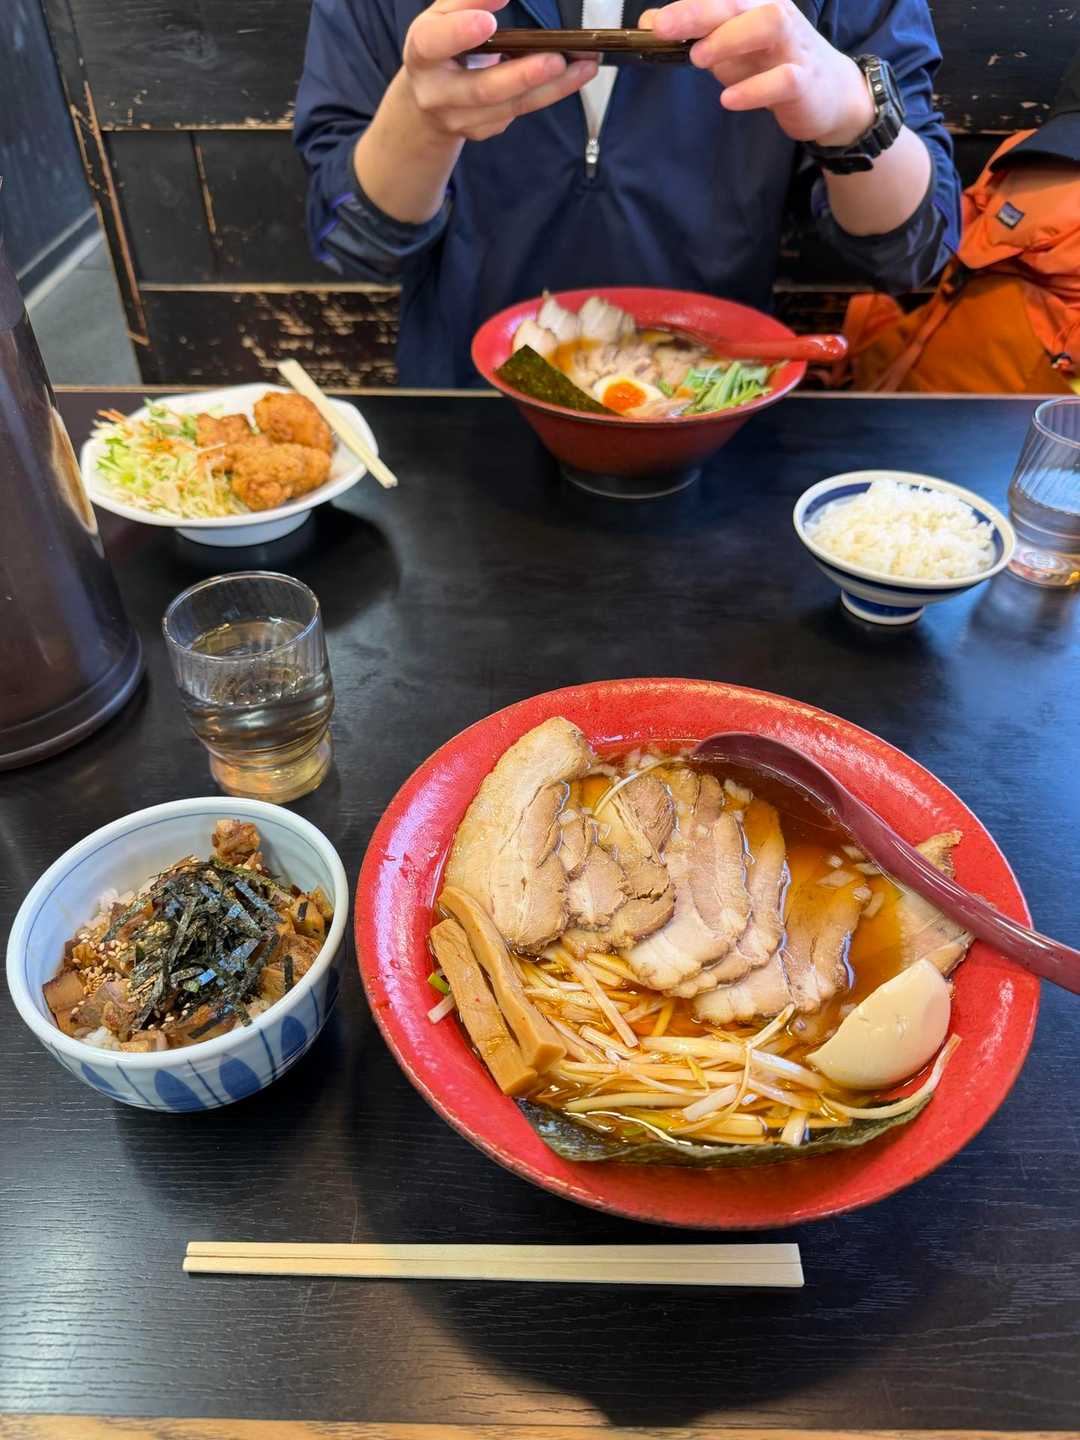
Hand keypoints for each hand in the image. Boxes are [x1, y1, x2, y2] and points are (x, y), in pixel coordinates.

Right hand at [402, 0, 596, 142]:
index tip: (488, 22)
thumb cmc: (441, 44)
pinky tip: (575, 75)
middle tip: (556, 58)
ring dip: (551, 86)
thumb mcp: (444, 15)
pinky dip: (550, 93)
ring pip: (511, 106)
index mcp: (422, 53)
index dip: (459, 34)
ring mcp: (460, 119)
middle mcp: (437, 93)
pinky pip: (520, 111)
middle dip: (522, 75)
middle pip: (482, 89)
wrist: (428, 98)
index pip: (433, 44)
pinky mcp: (483, 130)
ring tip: (585, 65)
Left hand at [641, 0, 874, 145]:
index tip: (653, 23)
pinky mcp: (804, 81)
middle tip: (665, 29)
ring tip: (700, 59)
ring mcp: (793, 47)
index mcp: (754, 5)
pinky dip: (754, 89)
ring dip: (729, 39)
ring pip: (768, 25)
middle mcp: (775, 16)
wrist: (829, 93)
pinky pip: (783, 79)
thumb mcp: (730, 49)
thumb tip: (650, 23)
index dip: (687, 6)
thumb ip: (696, 36)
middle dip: (698, 12)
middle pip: (737, 3)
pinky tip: (728, 99)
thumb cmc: (773, 66)